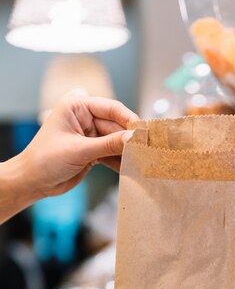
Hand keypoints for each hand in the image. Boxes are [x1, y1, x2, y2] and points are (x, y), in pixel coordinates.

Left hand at [21, 94, 137, 198]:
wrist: (33, 182)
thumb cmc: (46, 159)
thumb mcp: (79, 151)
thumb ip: (108, 144)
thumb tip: (134, 139)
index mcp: (77, 107)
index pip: (111, 108)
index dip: (129, 120)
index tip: (144, 133)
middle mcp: (85, 118)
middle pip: (117, 126)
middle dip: (130, 140)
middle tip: (147, 151)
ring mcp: (90, 136)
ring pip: (116, 141)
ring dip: (127, 152)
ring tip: (142, 161)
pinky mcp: (93, 152)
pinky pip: (112, 154)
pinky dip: (121, 162)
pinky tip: (131, 169)